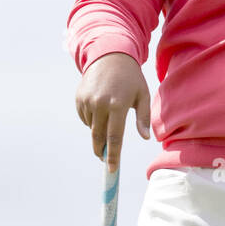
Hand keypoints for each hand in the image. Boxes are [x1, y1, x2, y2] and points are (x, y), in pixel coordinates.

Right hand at [75, 52, 151, 170]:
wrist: (110, 56)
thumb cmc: (131, 78)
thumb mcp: (142, 95)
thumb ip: (143, 118)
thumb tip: (145, 137)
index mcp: (117, 105)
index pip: (114, 137)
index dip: (113, 155)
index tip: (112, 169)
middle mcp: (100, 104)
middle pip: (98, 137)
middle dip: (101, 151)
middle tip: (105, 159)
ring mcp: (87, 101)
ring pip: (92, 127)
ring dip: (98, 131)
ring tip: (109, 118)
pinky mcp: (79, 98)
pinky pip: (85, 117)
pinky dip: (92, 120)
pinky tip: (100, 109)